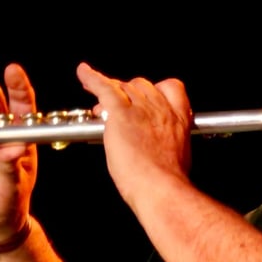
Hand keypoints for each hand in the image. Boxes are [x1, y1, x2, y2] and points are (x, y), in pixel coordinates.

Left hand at [75, 62, 192, 207]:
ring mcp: (140, 109)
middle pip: (142, 86)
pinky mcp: (120, 113)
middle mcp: (160, 109)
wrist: (161, 188)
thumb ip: (166, 145)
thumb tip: (155, 147)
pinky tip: (83, 73)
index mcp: (178, 120)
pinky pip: (104, 87)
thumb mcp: (178, 159)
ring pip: (123, 87)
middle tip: (118, 110)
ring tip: (98, 106)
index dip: (157, 91)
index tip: (147, 101)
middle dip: (128, 94)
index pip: (171, 88)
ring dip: (110, 92)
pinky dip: (91, 78)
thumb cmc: (168, 182)